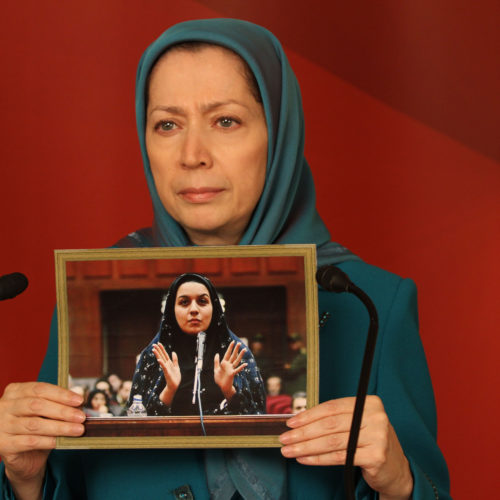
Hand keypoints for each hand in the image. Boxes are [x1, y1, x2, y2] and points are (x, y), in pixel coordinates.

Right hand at [0, 382, 84, 499]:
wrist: (22, 457)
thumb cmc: (36, 427)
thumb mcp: (45, 411)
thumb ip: (57, 403)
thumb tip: (79, 400)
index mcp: (15, 392)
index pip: (40, 389)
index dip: (61, 394)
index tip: (79, 400)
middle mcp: (4, 406)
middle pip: (37, 405)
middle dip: (62, 411)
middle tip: (81, 417)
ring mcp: (1, 425)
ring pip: (35, 424)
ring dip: (60, 427)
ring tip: (78, 429)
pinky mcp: (3, 444)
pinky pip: (29, 441)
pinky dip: (47, 441)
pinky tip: (60, 441)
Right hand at [153, 343, 180, 404]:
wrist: (175, 385)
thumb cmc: (175, 377)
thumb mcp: (176, 366)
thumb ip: (175, 359)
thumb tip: (173, 352)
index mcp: (169, 363)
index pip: (165, 354)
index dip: (162, 349)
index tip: (159, 343)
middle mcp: (166, 364)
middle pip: (162, 356)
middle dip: (158, 350)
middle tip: (153, 344)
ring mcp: (166, 368)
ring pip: (161, 360)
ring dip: (158, 355)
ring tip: (153, 350)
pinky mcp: (167, 372)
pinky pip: (164, 367)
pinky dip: (162, 363)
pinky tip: (159, 360)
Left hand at [214, 341, 246, 399]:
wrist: (221, 387)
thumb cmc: (219, 378)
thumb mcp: (216, 369)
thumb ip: (216, 361)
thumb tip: (217, 354)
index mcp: (224, 363)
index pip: (228, 353)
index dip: (230, 348)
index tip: (233, 342)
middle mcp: (229, 365)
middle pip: (233, 355)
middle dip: (236, 349)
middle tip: (239, 343)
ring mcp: (231, 369)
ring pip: (236, 361)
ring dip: (240, 355)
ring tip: (244, 350)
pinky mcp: (232, 374)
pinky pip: (237, 370)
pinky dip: (241, 367)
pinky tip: (245, 364)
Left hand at [279, 396, 412, 499]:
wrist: (396, 470)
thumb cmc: (369, 442)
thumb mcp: (357, 424)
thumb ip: (335, 419)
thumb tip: (299, 420)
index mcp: (369, 402)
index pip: (332, 407)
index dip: (309, 414)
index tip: (291, 422)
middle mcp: (376, 416)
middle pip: (330, 424)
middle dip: (303, 432)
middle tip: (285, 438)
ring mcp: (378, 436)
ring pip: (332, 441)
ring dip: (306, 446)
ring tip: (289, 450)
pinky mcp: (376, 456)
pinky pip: (339, 457)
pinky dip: (318, 459)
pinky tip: (304, 459)